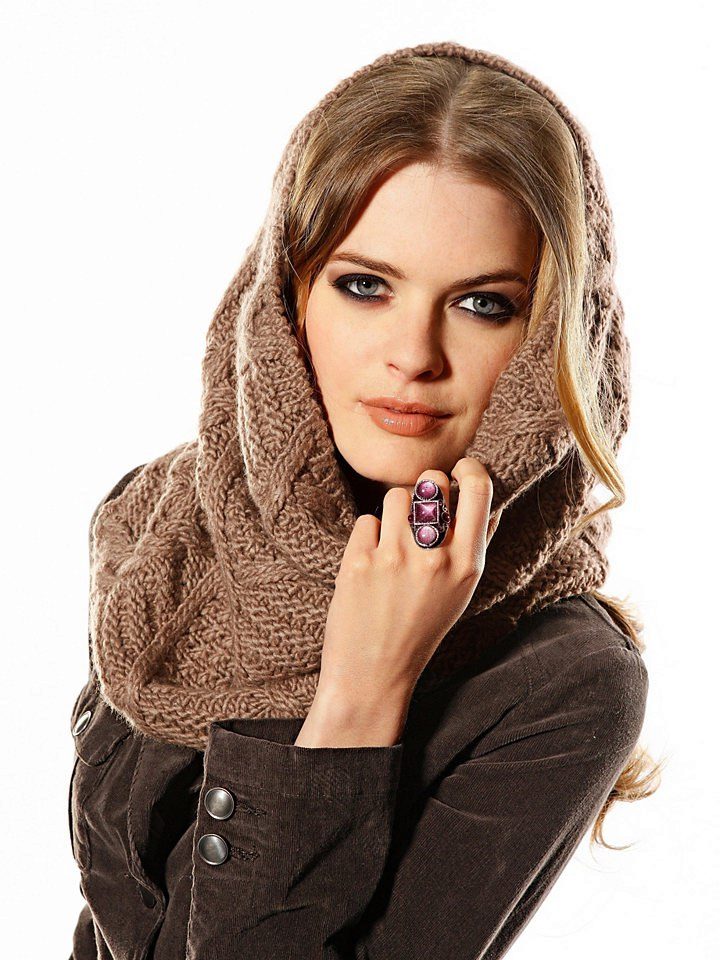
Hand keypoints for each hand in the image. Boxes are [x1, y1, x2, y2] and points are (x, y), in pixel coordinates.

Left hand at [317, 457, 499, 702]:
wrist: (373, 674)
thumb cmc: (420, 630)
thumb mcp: (461, 593)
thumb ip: (476, 546)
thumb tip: (490, 505)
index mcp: (467, 565)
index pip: (479, 488)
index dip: (468, 469)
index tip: (458, 472)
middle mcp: (434, 558)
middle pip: (433, 480)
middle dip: (425, 489)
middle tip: (419, 513)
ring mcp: (394, 558)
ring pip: (396, 495)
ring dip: (394, 512)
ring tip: (393, 543)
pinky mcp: (358, 562)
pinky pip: (367, 520)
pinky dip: (368, 537)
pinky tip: (371, 564)